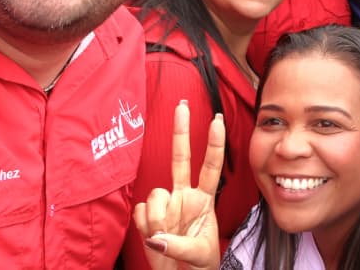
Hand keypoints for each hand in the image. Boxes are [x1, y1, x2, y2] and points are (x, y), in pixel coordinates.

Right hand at [133, 101, 224, 269]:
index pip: (212, 167)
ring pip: (156, 194)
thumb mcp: (200, 255)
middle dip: (181, 131)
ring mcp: (166, 203)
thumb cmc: (199, 262)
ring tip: (163, 236)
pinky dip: (146, 227)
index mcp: (204, 199)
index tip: (217, 120)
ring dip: (159, 217)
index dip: (214, 144)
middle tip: (182, 105)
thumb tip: (157, 238)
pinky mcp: (148, 214)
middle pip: (181, 158)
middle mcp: (184, 195)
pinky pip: (142, 212)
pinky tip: (154, 236)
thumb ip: (180, 247)